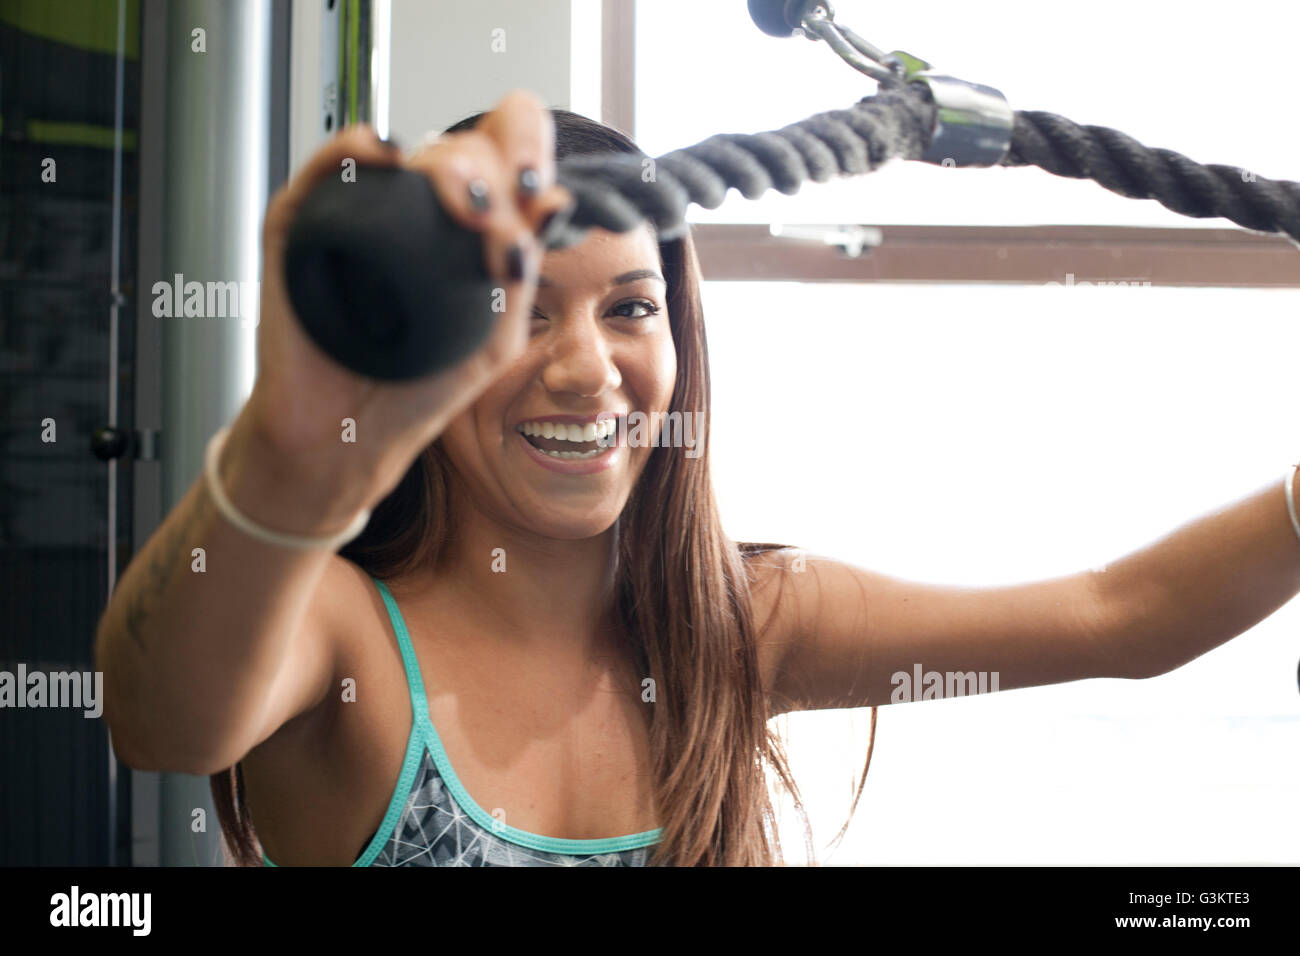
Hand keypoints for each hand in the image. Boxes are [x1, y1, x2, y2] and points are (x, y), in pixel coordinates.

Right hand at [238, 90, 569, 514]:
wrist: (347, 439)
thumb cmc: (418, 392)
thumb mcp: (494, 337)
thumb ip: (522, 271)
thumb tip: (552, 200)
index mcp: (468, 231)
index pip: (503, 152)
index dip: (523, 145)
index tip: (532, 185)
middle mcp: (417, 213)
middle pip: (462, 149)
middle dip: (488, 170)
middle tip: (491, 216)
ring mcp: (360, 215)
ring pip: (408, 152)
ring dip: (442, 162)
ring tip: (465, 203)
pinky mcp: (304, 225)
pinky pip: (329, 167)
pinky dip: (357, 147)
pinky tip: (388, 156)